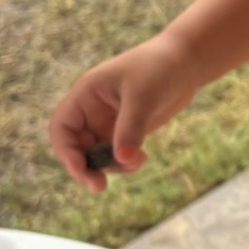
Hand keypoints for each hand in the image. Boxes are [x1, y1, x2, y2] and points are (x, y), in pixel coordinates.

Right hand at [47, 31, 198, 190]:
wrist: (186, 62)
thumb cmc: (160, 68)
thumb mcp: (143, 96)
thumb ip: (131, 128)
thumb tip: (122, 159)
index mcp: (86, 95)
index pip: (62, 127)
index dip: (66, 151)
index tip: (81, 169)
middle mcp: (92, 110)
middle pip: (76, 148)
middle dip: (86, 168)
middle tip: (99, 186)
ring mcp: (109, 122)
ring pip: (97, 156)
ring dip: (111, 167)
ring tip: (137, 162)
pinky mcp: (127, 131)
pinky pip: (117, 155)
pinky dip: (125, 162)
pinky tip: (143, 159)